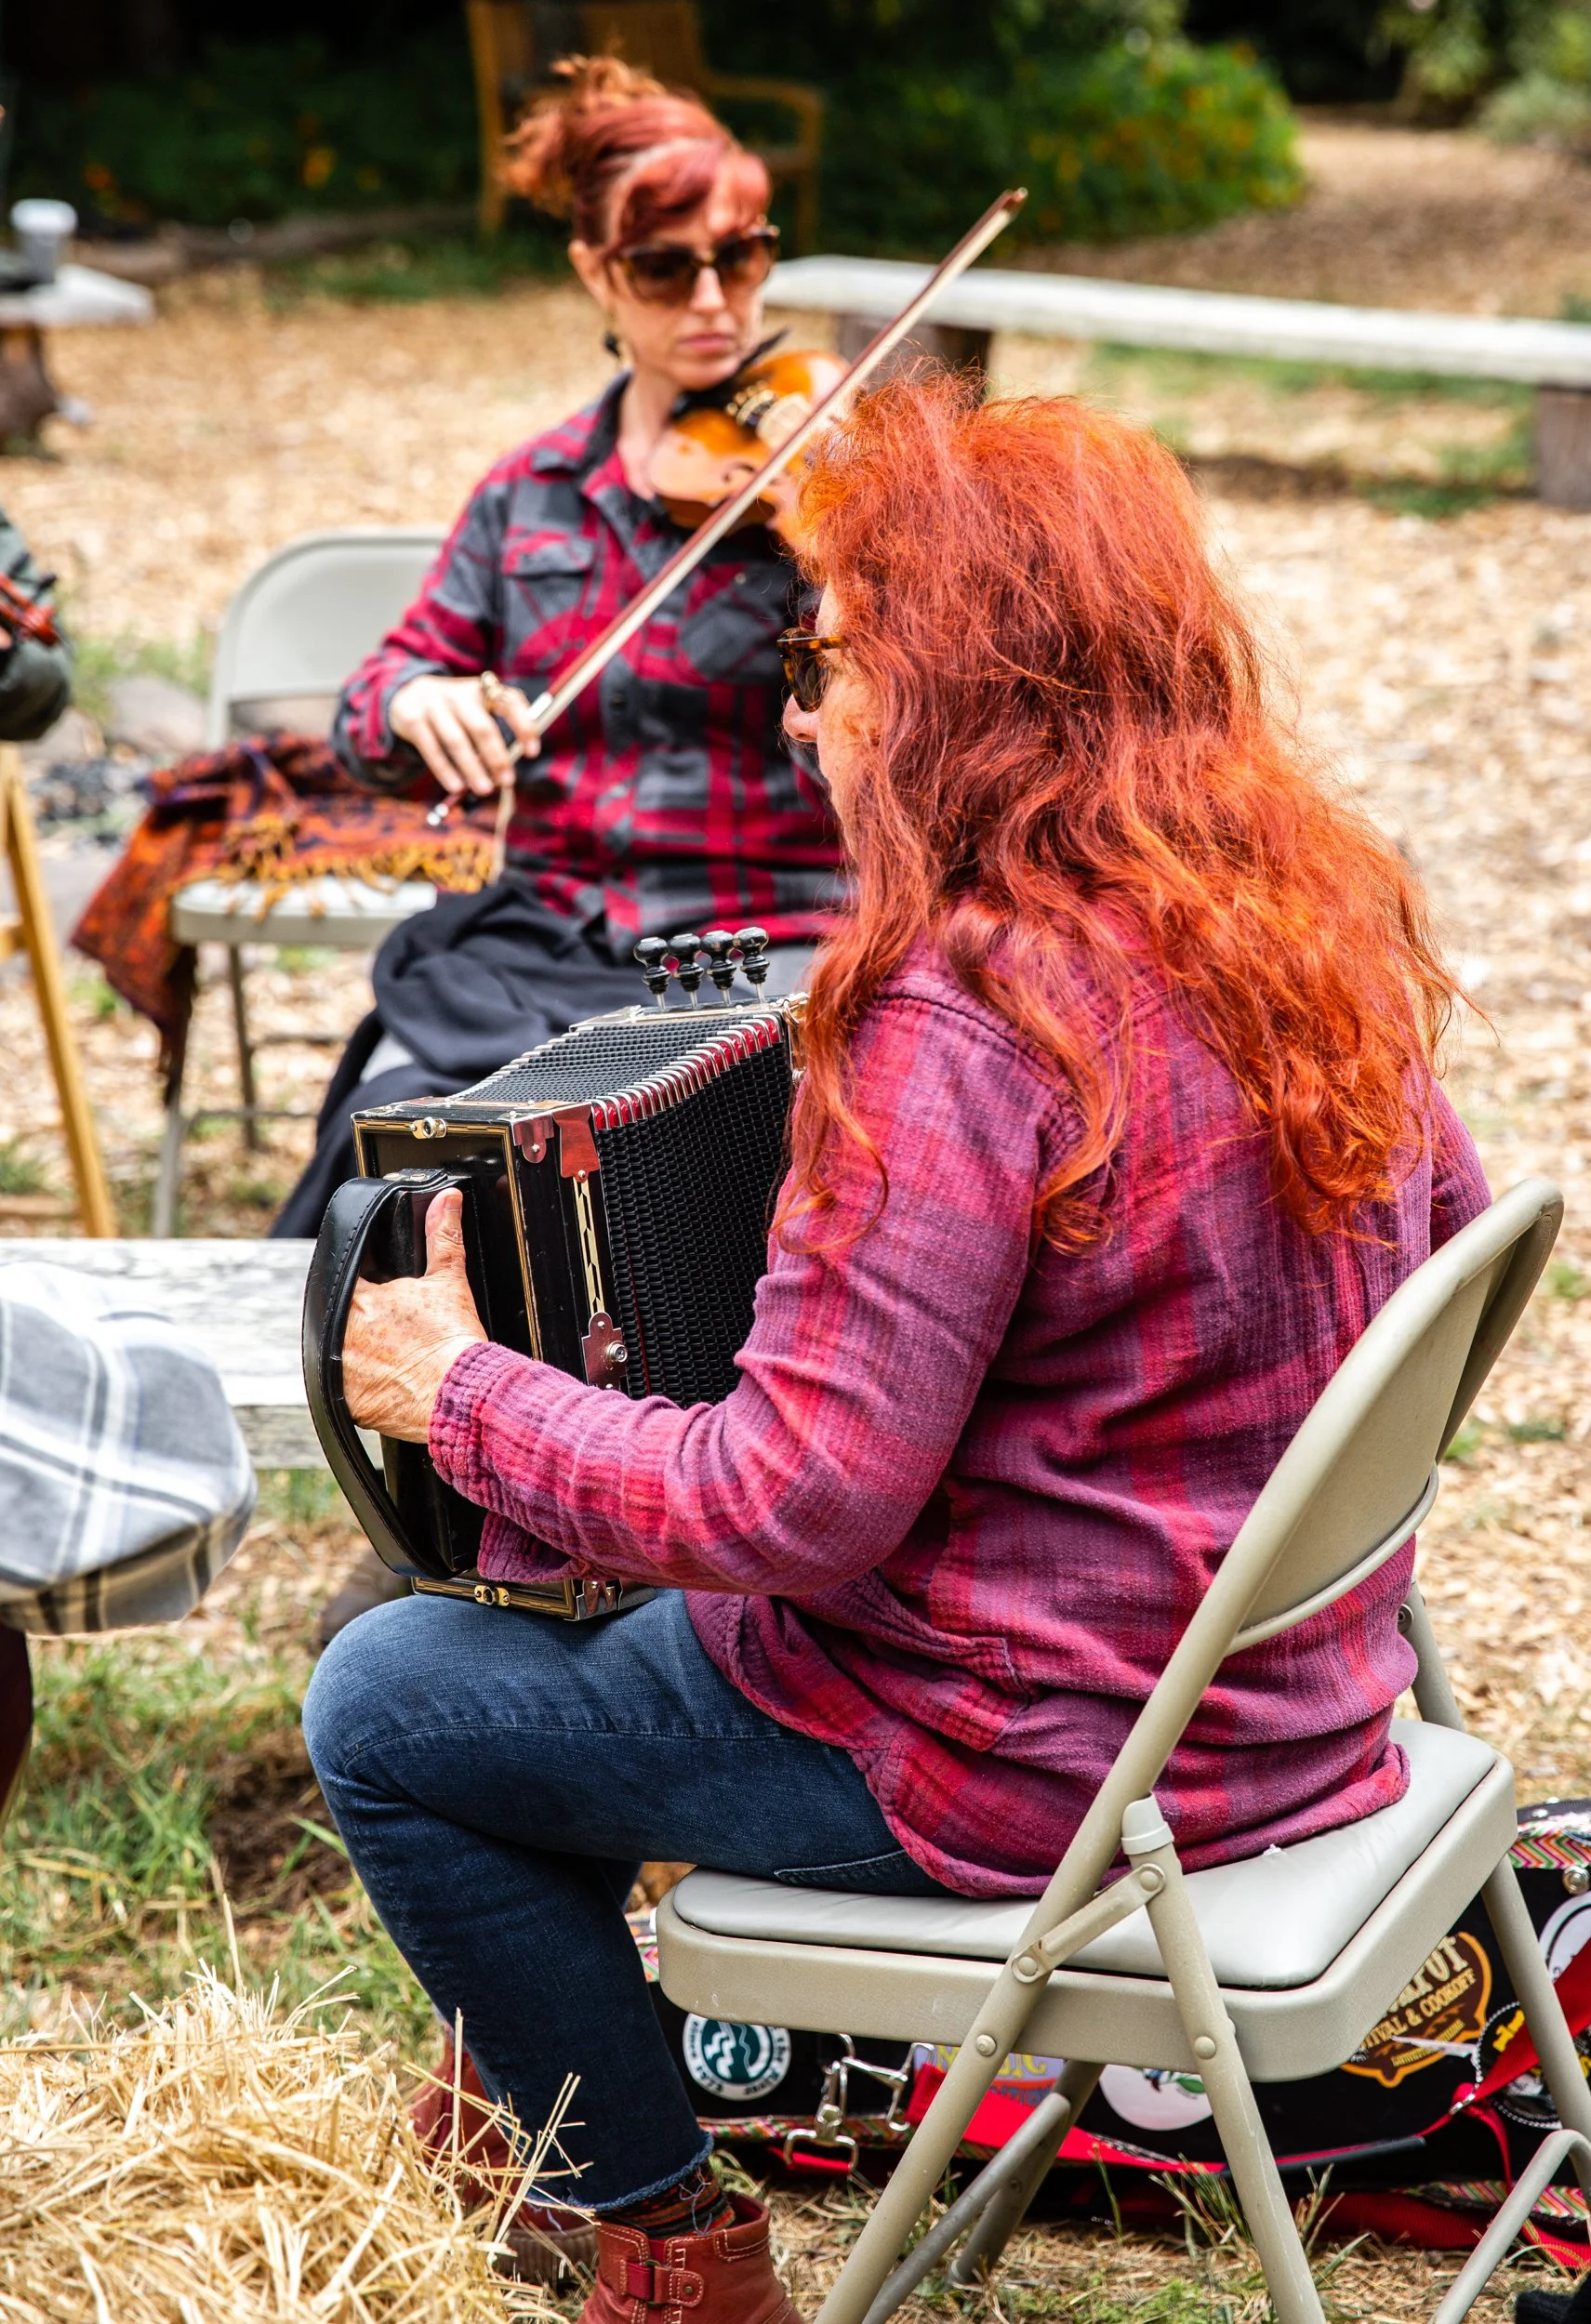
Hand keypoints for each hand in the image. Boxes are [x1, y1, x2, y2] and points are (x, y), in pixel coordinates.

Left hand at [344, 1189, 486, 1442]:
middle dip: (367, 1324)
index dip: (370, 1289)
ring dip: (364, 1356)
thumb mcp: (449, 1280)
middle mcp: (341, 1337)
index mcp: (358, 1300)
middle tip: (400, 1334)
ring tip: (398, 1359)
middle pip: (344, 1322)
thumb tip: (448, 1199)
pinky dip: (368, 1387)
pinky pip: (351, 1393)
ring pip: (344, 1357)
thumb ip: (442, 1236)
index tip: (391, 1302)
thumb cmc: (454, 1341)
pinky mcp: (350, 1405)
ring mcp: (343, 1375)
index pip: (349, 1284)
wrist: (462, 1395)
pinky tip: (394, 1383)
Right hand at [389, 673, 540, 802]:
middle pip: (482, 726)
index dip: (524, 726)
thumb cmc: (454, 712)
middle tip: (507, 781)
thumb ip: (492, 734)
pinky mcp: (413, 719)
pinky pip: (432, 748)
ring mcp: (434, 705)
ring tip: (484, 789)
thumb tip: (504, 773)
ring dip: (472, 768)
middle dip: (497, 757)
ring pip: (456, 740)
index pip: (510, 703)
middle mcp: (458, 694)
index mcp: (482, 690)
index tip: (533, 753)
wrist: (408, 694)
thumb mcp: (476, 710)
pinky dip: (445, 770)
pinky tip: (456, 787)